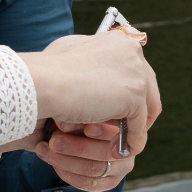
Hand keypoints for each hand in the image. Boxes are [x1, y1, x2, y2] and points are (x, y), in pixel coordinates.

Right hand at [24, 31, 161, 153]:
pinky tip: (123, 150)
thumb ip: (92, 60)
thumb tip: (99, 71)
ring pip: (148, 107)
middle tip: (127, 127)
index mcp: (120, 40)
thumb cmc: (48, 71)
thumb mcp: (73, 55)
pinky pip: (139, 125)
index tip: (119, 107)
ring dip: (137, 126)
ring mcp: (137, 73)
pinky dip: (133, 140)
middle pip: (148, 86)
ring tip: (125, 141)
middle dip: (139, 108)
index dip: (129, 90)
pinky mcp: (135, 96)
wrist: (42, 82)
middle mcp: (133, 51)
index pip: (136, 68)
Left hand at [39, 121, 136, 191]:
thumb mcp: (83, 113)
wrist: (78, 137)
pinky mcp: (107, 183)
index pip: (117, 133)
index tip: (82, 128)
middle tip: (54, 141)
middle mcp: (127, 151)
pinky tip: (53, 164)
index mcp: (126, 129)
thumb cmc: (81, 118)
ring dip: (65, 160)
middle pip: (104, 153)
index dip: (100, 131)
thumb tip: (64, 124)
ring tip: (45, 150)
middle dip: (76, 147)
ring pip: (93, 169)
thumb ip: (82, 117)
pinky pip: (86, 183)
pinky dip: (67, 173)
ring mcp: (120, 170)